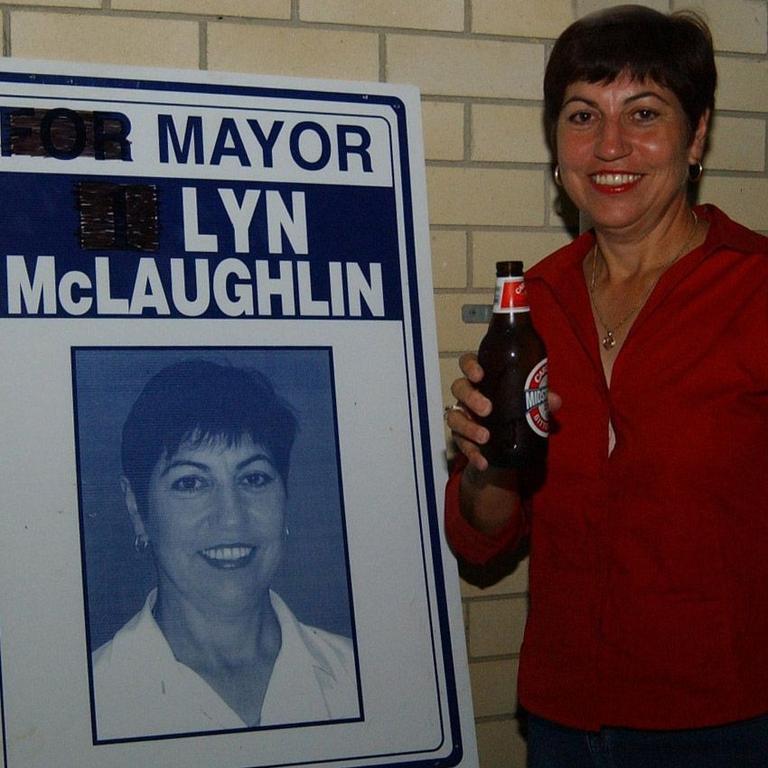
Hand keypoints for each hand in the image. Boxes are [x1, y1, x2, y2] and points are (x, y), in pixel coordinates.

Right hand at [446, 352, 560, 471]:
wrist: (506, 440)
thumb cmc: (514, 407)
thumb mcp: (529, 401)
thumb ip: (541, 399)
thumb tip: (554, 401)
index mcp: (482, 378)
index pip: (467, 363)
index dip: (469, 366)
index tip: (479, 375)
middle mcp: (467, 394)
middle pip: (459, 388)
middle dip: (471, 397)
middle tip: (487, 409)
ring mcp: (462, 415)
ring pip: (454, 417)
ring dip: (468, 427)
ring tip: (485, 437)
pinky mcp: (461, 437)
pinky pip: (461, 444)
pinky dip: (471, 454)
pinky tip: (483, 462)